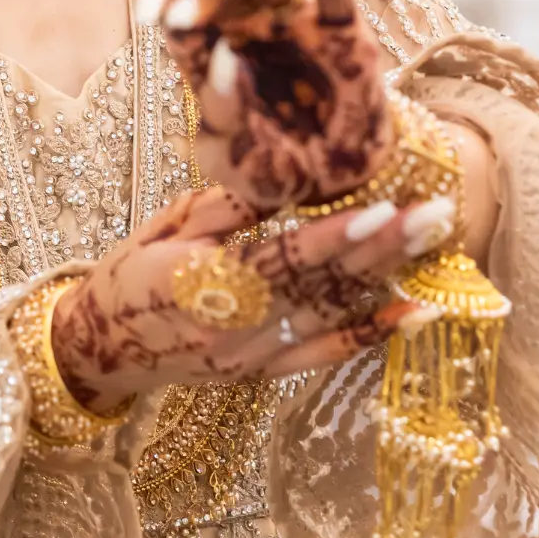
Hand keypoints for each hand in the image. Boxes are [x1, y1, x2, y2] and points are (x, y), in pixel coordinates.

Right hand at [49, 179, 452, 416]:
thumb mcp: (168, 226)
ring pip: (332, 315)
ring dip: (387, 278)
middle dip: (382, 248)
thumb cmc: (131, 270)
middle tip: (435, 213)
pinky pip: (326, 355)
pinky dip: (374, 334)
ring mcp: (252, 356)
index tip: (382, 208)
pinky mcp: (263, 373)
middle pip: (320, 285)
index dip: (333, 236)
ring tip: (436, 242)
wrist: (101, 345)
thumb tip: (281, 164)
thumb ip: (228, 204)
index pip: (281, 258)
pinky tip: (418, 310)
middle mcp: (233, 327)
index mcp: (201, 284)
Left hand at [137, 0, 391, 219]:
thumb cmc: (275, 168)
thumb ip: (222, 115)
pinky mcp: (341, 28)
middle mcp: (248, 26)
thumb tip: (226, 60)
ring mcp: (295, 22)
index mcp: (210, 50)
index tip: (149, 17)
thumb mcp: (233, 157)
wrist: (337, 187)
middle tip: (180, 17)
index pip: (177, 7)